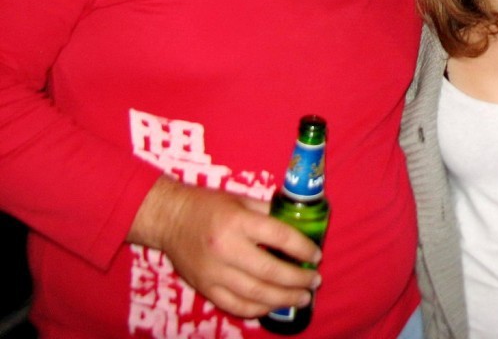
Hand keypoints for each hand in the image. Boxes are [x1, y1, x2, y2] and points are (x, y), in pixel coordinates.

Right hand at [128, 176, 320, 317]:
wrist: (169, 219)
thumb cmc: (208, 205)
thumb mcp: (241, 200)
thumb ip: (268, 213)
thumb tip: (298, 225)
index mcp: (239, 222)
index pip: (280, 236)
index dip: (302, 248)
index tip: (316, 255)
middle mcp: (227, 248)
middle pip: (270, 271)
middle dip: (298, 280)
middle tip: (314, 281)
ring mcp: (214, 272)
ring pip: (255, 294)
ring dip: (283, 299)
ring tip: (303, 298)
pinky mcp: (204, 288)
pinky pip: (235, 305)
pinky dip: (258, 309)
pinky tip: (273, 306)